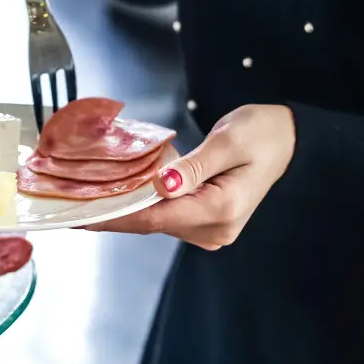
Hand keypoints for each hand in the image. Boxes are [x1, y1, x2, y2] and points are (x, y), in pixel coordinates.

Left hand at [85, 105, 296, 249]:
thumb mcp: (228, 142)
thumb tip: (162, 186)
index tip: (84, 215)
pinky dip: (143, 204)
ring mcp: (211, 229)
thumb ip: (192, 167)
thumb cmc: (262, 134)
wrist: (289, 139)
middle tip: (74, 204)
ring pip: (157, 220)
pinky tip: (120, 194)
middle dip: (114, 212)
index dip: (116, 217)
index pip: (156, 218)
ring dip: (127, 208)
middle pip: (153, 222)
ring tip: (90, 196)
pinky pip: (167, 215)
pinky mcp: (206, 222)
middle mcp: (215, 228)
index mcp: (221, 210)